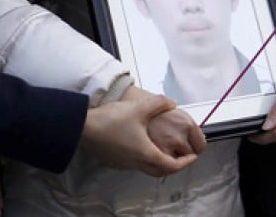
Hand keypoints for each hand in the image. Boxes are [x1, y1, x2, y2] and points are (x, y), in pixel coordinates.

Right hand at [81, 93, 197, 176]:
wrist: (83, 128)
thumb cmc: (111, 120)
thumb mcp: (139, 108)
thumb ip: (158, 103)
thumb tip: (171, 103)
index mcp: (146, 153)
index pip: (171, 165)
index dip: (185, 162)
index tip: (192, 157)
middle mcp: (136, 162)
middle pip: (160, 171)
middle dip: (173, 166)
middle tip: (181, 158)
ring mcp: (124, 164)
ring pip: (146, 169)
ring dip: (158, 163)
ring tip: (163, 151)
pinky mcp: (114, 161)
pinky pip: (134, 164)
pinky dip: (144, 159)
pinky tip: (141, 146)